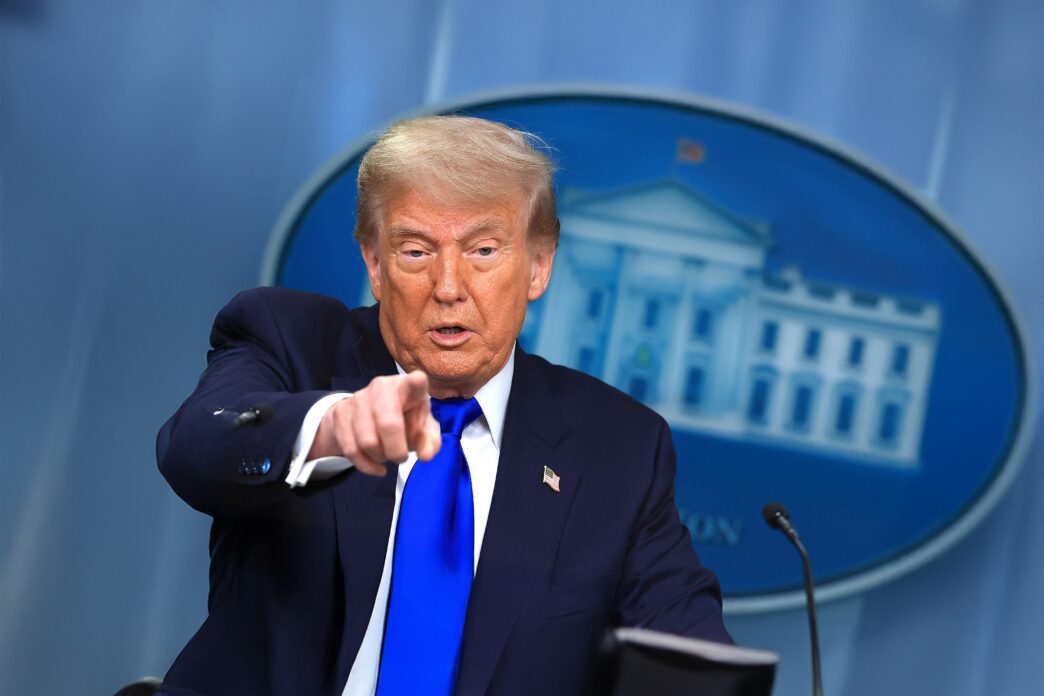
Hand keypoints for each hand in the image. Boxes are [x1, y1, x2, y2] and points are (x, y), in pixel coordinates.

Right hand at [308, 371, 441, 475]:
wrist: (364, 416)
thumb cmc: (403, 420)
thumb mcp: (422, 429)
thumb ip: (430, 442)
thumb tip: (426, 455)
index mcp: (407, 387)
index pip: (414, 381)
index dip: (415, 383)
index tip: (417, 381)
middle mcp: (382, 387)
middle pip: (388, 423)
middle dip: (396, 450)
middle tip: (400, 457)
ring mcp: (358, 398)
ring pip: (368, 441)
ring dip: (380, 457)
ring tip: (386, 455)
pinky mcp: (340, 413)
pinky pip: (352, 450)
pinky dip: (366, 465)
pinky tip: (376, 466)